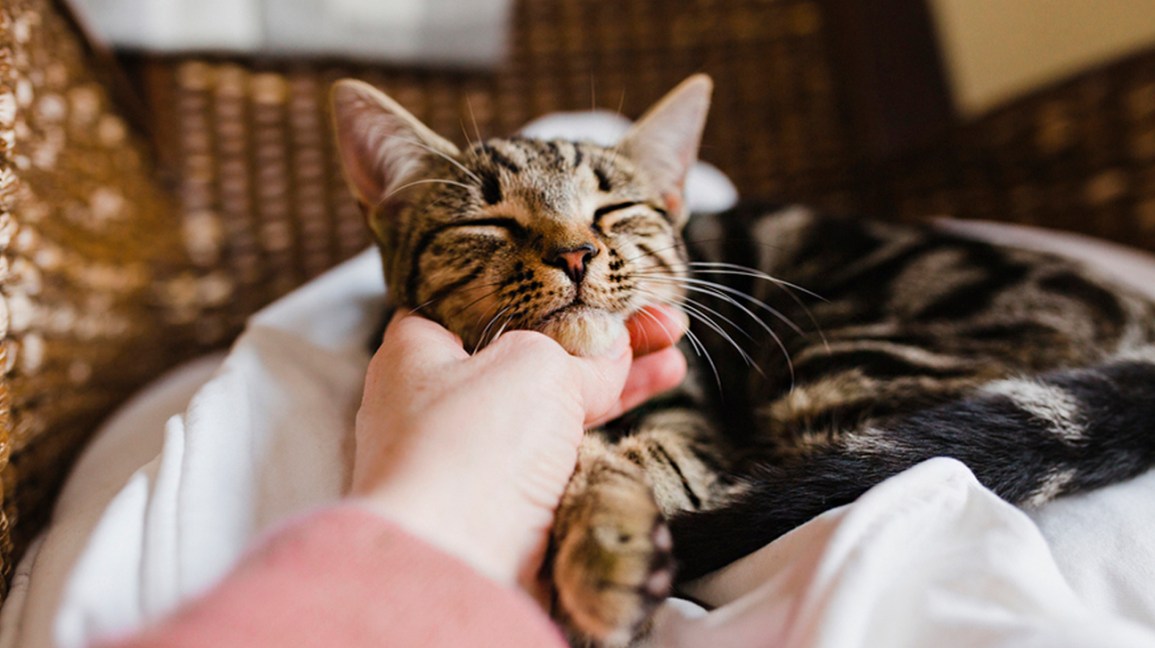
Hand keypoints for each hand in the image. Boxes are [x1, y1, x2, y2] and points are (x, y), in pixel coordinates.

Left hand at [349, 306, 686, 591]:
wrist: (454, 562)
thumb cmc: (470, 445)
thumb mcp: (534, 365)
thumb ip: (578, 350)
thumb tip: (613, 347)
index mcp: (417, 349)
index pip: (483, 301)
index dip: (546, 289)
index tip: (594, 281)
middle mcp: (437, 398)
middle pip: (529, 350)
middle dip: (598, 335)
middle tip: (656, 319)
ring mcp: (471, 450)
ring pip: (551, 400)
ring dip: (614, 378)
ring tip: (673, 355)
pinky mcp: (502, 496)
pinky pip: (560, 446)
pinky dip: (604, 421)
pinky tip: (651, 391)